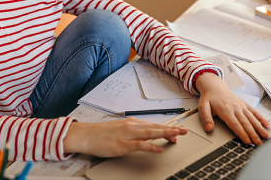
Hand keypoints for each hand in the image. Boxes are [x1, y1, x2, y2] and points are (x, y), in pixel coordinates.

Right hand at [64, 117, 187, 156]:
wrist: (87, 135)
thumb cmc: (102, 134)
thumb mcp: (120, 130)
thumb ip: (133, 132)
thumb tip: (145, 136)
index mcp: (132, 123)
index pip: (153, 125)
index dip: (166, 128)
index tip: (178, 131)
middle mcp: (132, 126)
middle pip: (155, 127)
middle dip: (171, 129)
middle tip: (184, 131)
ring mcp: (127, 135)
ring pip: (150, 134)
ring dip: (164, 134)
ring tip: (176, 136)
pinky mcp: (122, 144)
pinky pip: (139, 145)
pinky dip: (150, 146)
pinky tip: (158, 148)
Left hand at [195, 73, 269, 145]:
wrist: (214, 86)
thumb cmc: (209, 97)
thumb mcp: (203, 107)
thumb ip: (206, 118)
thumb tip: (208, 128)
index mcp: (225, 110)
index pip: (235, 124)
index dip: (242, 134)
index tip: (247, 142)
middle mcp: (235, 108)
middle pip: (245, 123)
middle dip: (253, 134)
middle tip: (258, 143)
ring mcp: (241, 106)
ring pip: (252, 118)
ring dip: (259, 127)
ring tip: (265, 136)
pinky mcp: (244, 104)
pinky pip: (254, 111)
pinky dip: (261, 118)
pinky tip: (267, 125)